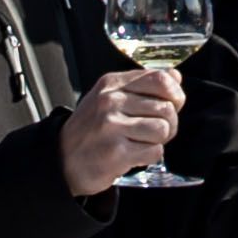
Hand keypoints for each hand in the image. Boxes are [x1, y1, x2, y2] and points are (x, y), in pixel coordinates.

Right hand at [58, 60, 184, 193]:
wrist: (62, 160)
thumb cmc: (90, 129)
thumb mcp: (109, 96)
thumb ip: (142, 85)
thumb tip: (175, 77)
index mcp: (112, 84)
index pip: (160, 79)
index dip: (175, 94)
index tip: (172, 105)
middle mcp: (110, 101)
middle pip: (166, 108)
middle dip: (168, 123)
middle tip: (152, 132)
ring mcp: (112, 127)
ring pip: (163, 130)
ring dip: (159, 141)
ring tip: (142, 143)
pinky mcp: (116, 153)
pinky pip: (155, 152)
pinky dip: (149, 157)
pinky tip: (133, 155)